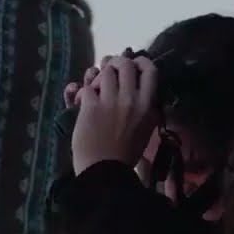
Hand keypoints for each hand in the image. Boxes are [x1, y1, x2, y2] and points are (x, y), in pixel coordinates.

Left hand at [71, 55, 158, 174]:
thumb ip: (149, 111)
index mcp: (147, 106)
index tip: (135, 64)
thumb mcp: (146, 131)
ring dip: (99, 75)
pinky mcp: (91, 106)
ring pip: (105, 71)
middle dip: (116, 63)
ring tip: (97, 84)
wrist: (103, 171)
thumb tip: (148, 94)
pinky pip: (87, 87)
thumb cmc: (126, 154)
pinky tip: (83, 99)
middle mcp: (130, 99)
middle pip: (125, 64)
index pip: (150, 70)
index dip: (141, 62)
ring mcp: (110, 101)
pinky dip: (84, 91)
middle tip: (111, 69)